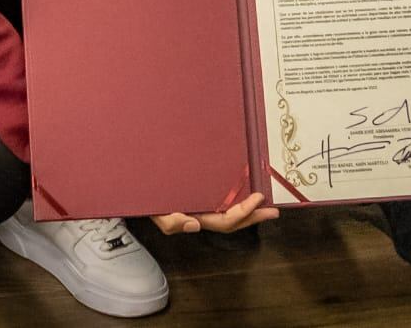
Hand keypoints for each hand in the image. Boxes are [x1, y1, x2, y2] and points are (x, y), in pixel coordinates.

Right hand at [152, 192, 278, 234]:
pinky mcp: (200, 191)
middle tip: (273, 210)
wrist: (137, 183)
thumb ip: (171, 222)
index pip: (225, 221)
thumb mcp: (156, 213)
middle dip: (254, 216)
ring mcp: (202, 204)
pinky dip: (237, 198)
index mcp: (195, 217)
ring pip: (230, 212)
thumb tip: (195, 226)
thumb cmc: (147, 197)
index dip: (244, 213)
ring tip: (265, 203)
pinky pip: (222, 199)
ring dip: (249, 210)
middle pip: (233, 220)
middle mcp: (202, 212)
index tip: (258, 198)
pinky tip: (246, 190)